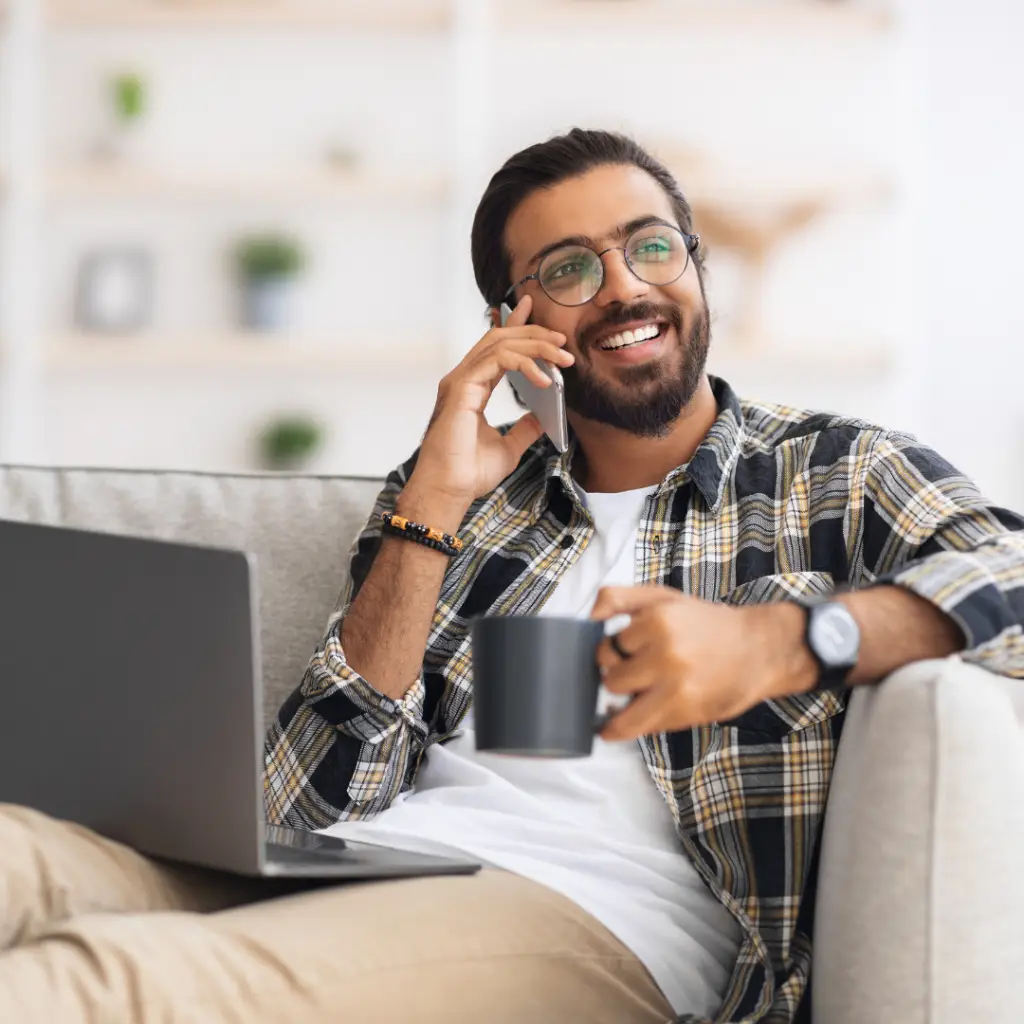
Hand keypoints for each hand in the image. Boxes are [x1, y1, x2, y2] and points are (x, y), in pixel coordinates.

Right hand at [405, 295, 573, 519]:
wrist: (450, 490)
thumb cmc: (468, 473)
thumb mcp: (508, 448)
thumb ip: (523, 429)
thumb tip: (542, 418)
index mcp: (470, 388)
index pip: (495, 347)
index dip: (513, 325)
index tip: (529, 309)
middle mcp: (463, 379)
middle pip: (499, 338)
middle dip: (532, 332)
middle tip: (561, 340)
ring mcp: (460, 382)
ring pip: (500, 344)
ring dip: (535, 346)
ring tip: (562, 357)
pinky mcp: (462, 389)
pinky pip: (497, 361)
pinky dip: (524, 364)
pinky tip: (544, 379)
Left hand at [590, 585, 815, 740]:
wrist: (759, 650)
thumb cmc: (706, 624)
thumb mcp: (663, 597)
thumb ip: (621, 598)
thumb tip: (590, 616)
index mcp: (657, 620)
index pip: (607, 646)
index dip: (612, 651)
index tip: (623, 652)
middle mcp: (665, 653)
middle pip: (610, 677)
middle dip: (616, 676)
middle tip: (633, 673)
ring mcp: (675, 686)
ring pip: (620, 705)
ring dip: (618, 703)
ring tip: (622, 701)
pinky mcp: (685, 713)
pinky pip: (639, 726)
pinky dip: (622, 727)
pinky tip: (613, 726)